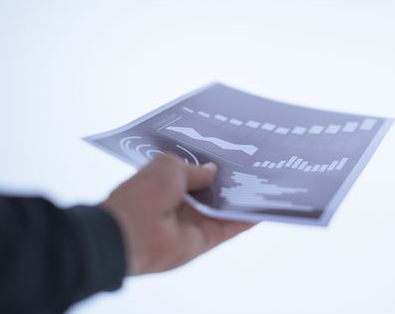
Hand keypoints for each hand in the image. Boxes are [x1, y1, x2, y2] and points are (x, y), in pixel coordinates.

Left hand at [100, 154, 254, 275]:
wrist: (130, 234)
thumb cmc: (144, 194)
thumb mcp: (170, 167)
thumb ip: (196, 170)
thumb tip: (213, 171)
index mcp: (166, 182)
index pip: (194, 172)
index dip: (210, 164)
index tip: (232, 154)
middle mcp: (180, 202)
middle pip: (211, 191)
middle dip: (230, 180)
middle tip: (254, 166)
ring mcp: (193, 222)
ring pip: (223, 209)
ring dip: (241, 199)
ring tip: (265, 183)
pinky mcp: (204, 240)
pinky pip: (229, 228)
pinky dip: (245, 219)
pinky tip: (263, 208)